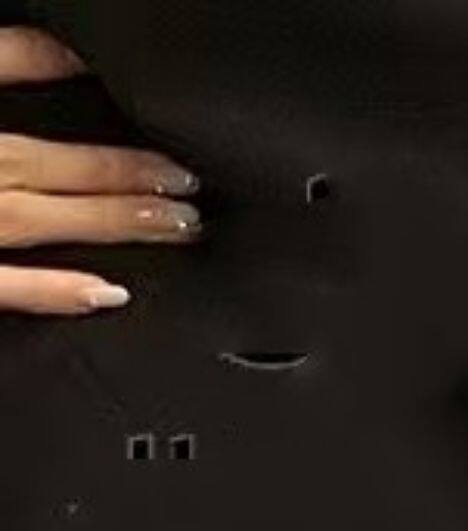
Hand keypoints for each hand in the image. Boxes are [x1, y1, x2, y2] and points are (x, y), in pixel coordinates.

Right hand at [0, 25, 201, 316]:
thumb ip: (1, 59)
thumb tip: (62, 45)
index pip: (7, 65)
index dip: (66, 70)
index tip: (132, 84)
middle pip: (49, 161)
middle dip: (127, 169)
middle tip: (195, 179)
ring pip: (41, 217)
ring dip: (113, 219)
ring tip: (182, 224)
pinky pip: (1, 284)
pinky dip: (56, 289)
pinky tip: (113, 294)